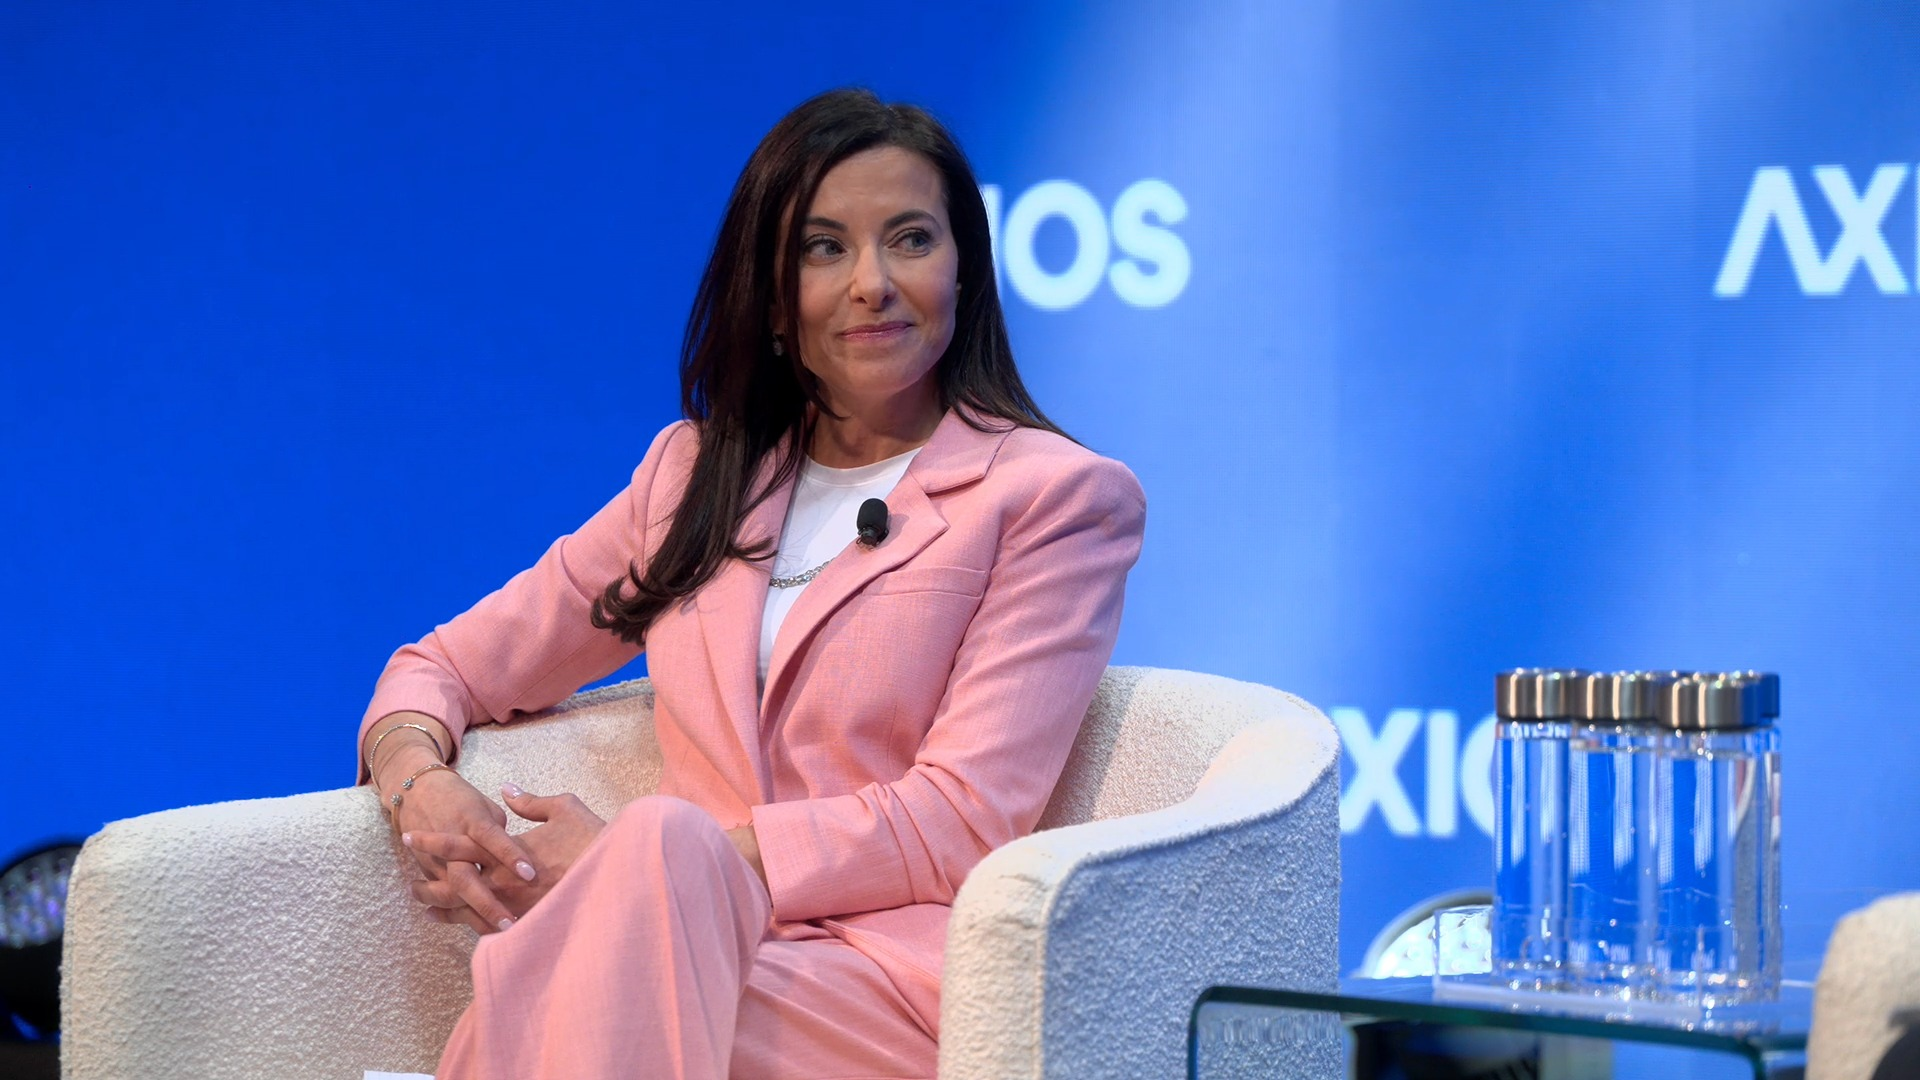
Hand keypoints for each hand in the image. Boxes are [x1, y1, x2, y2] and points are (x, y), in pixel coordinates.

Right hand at [386, 766, 537, 933]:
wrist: (417, 793)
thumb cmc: (462, 799)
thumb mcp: (487, 808)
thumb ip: (503, 834)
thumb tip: (522, 857)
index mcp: (472, 820)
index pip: (492, 838)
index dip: (510, 855)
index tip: (531, 874)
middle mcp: (453, 843)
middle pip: (466, 876)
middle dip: (487, 902)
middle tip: (510, 923)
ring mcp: (438, 860)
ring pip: (452, 892)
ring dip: (473, 915)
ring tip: (498, 933)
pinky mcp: (430, 871)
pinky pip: (442, 896)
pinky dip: (454, 915)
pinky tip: (476, 932)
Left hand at [404, 784, 605, 930]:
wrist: (621, 877)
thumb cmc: (593, 839)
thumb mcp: (564, 808)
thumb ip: (530, 801)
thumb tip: (507, 789)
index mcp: (506, 851)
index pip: (458, 845)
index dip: (431, 841)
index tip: (410, 836)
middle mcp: (503, 882)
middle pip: (451, 885)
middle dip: (426, 883)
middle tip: (409, 883)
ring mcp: (513, 907)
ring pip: (464, 912)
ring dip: (442, 908)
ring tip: (426, 906)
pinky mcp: (527, 925)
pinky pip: (487, 930)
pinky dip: (468, 925)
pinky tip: (460, 924)